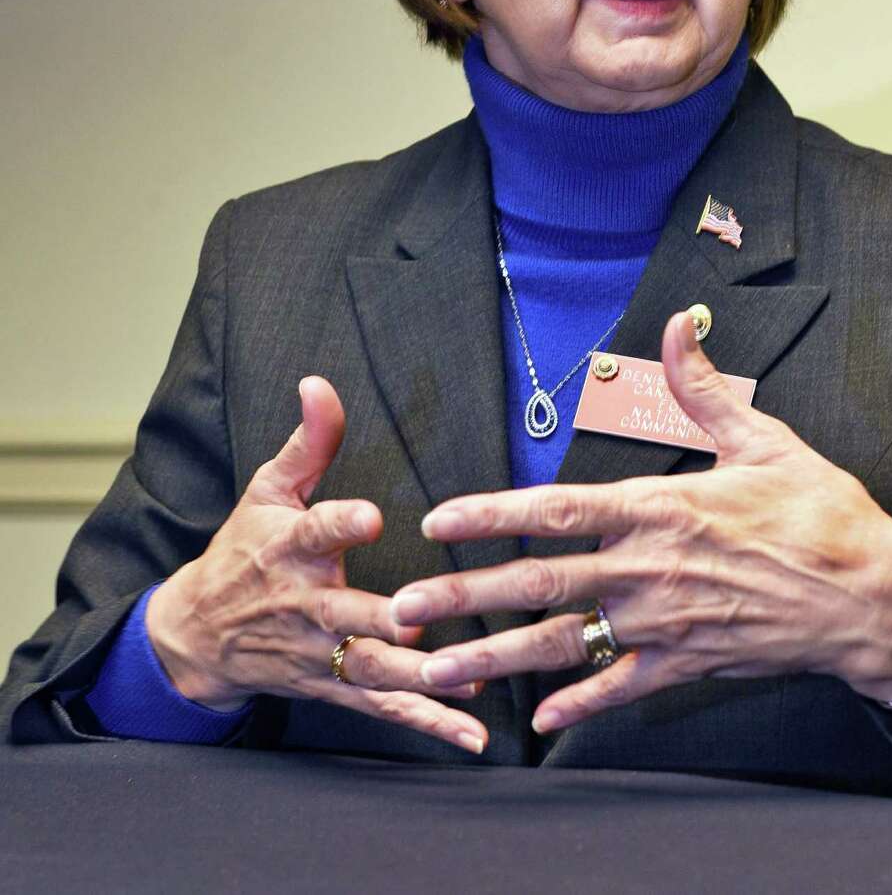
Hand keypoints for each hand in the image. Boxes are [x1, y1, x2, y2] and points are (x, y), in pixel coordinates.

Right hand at [146, 376, 487, 752]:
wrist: (196, 633)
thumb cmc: (242, 549)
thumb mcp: (268, 488)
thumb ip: (309, 440)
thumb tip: (321, 382)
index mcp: (289, 547)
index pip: (315, 531)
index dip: (340, 523)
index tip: (369, 517)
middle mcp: (304, 603)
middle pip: (344, 614)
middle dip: (383, 620)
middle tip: (423, 621)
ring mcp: (317, 652)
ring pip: (368, 670)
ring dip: (417, 679)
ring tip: (466, 679)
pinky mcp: (332, 687)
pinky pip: (383, 708)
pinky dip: (427, 723)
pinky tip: (471, 734)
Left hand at [391, 314, 891, 734]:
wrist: (874, 599)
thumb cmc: (822, 514)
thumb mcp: (765, 439)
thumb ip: (705, 388)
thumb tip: (678, 326)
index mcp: (662, 509)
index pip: (558, 510)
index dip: (492, 515)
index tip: (440, 520)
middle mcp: (650, 570)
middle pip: (540, 583)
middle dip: (464, 596)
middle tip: (401, 609)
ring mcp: (665, 624)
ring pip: (564, 645)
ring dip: (495, 658)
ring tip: (438, 672)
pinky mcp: (688, 664)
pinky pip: (621, 687)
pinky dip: (578, 703)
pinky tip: (538, 720)